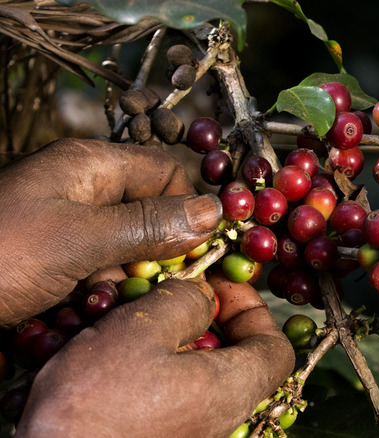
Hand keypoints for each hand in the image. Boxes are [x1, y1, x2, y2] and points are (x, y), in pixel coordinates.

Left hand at [0, 138, 222, 325]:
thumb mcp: (80, 239)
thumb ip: (150, 224)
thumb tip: (213, 211)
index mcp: (88, 167)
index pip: (166, 171)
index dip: (191, 205)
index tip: (206, 246)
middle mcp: (81, 192)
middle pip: (150, 213)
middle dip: (159, 251)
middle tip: (156, 282)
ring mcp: (66, 228)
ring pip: (128, 249)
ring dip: (127, 279)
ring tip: (102, 297)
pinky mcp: (54, 261)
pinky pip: (99, 273)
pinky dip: (100, 294)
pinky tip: (84, 307)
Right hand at [15, 272, 295, 436]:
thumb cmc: (94, 406)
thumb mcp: (141, 330)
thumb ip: (183, 301)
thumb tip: (203, 294)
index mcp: (231, 388)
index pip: (276, 348)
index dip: (251, 309)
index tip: (216, 286)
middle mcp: (217, 416)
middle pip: (233, 356)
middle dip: (202, 317)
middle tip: (168, 295)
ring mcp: (186, 430)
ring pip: (193, 371)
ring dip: (166, 336)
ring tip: (128, 315)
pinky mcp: (154, 436)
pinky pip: (164, 392)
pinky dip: (146, 363)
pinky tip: (110, 348)